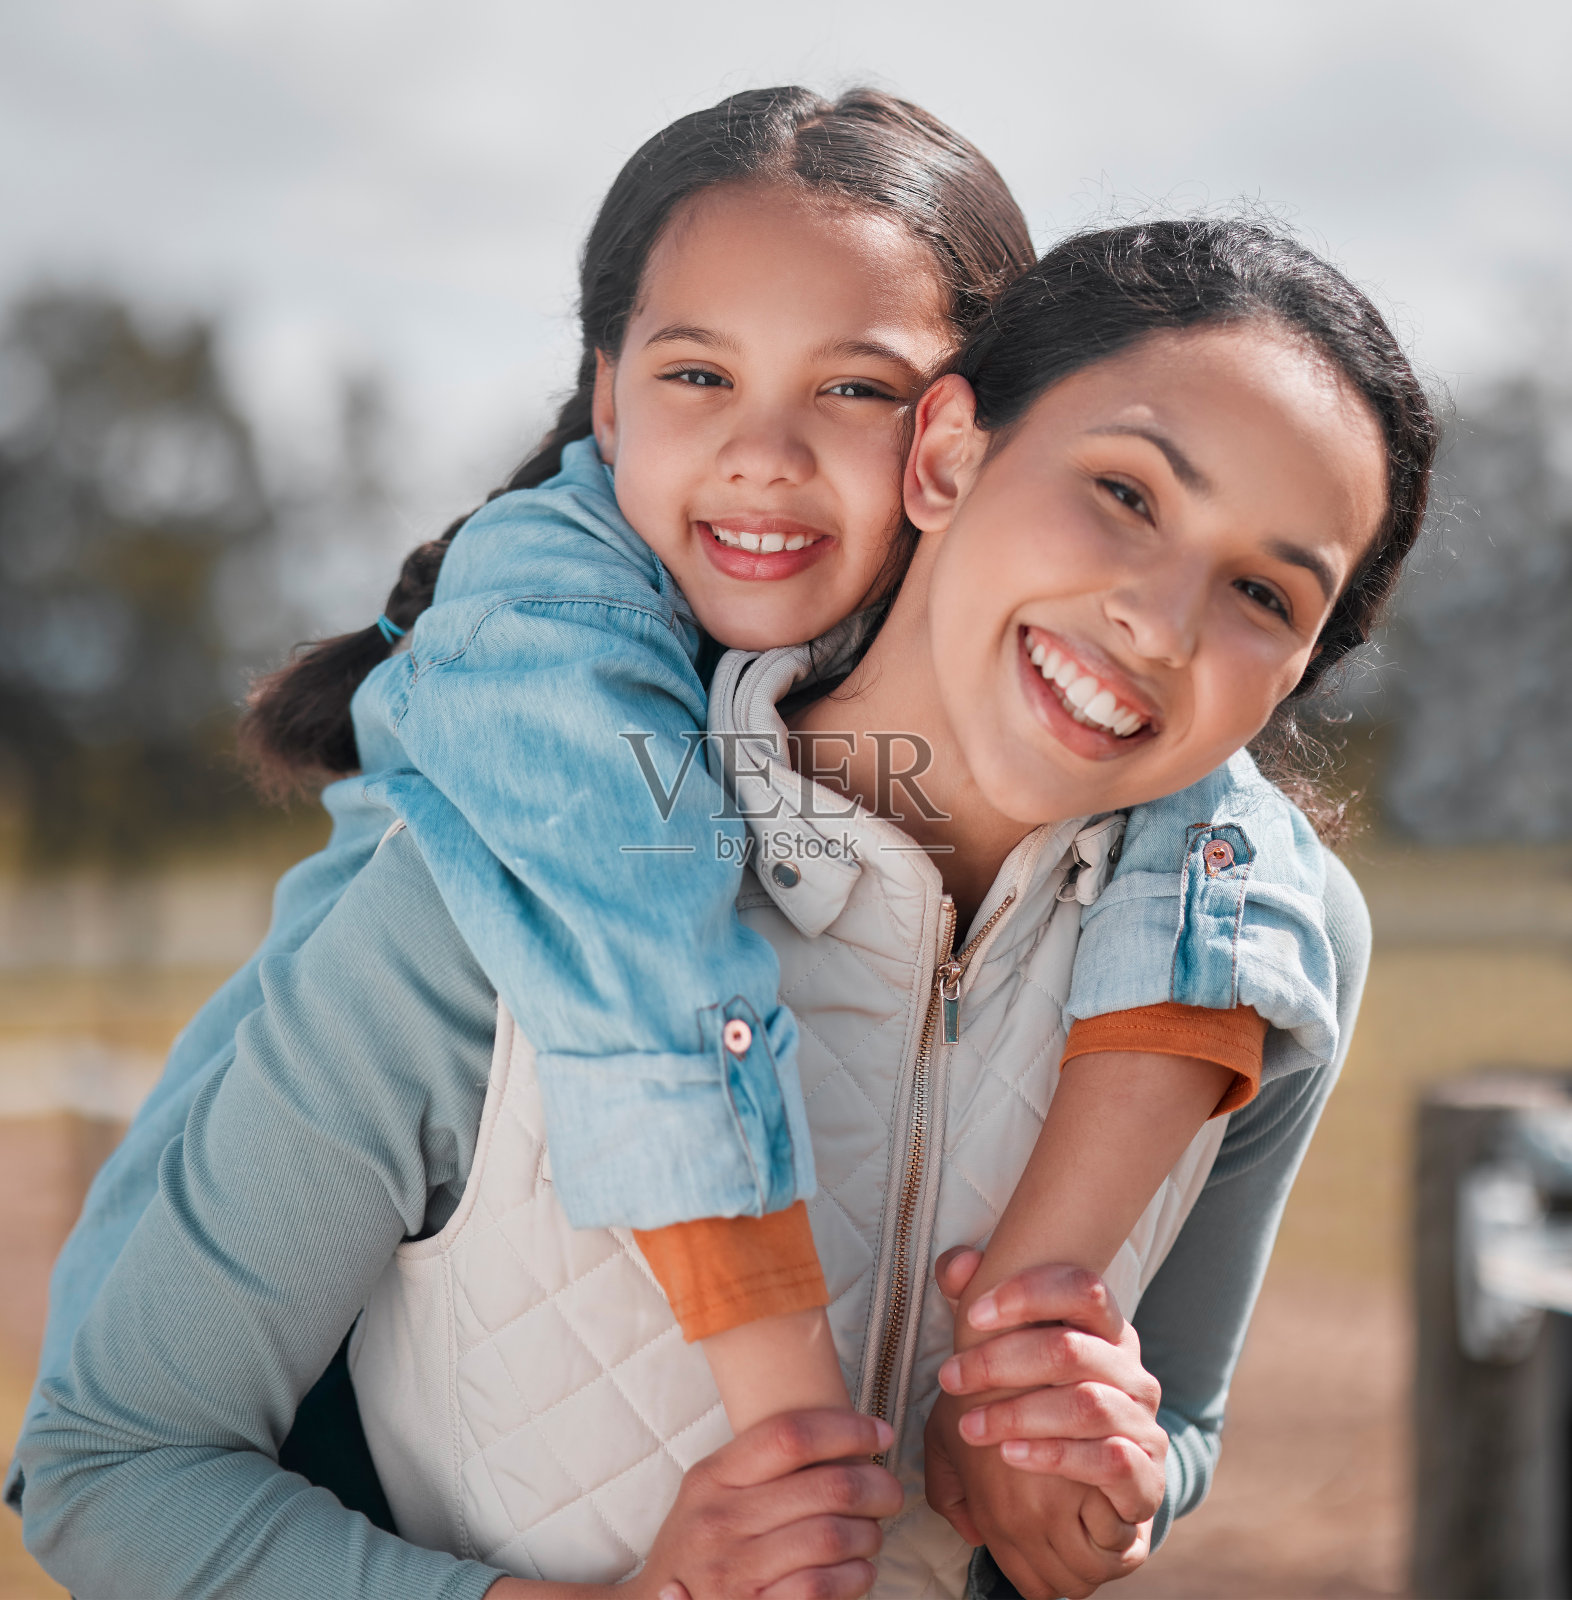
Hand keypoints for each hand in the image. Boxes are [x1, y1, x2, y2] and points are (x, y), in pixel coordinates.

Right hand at [635, 1407, 902, 1599]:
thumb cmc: (699, 1544)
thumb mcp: (710, 1491)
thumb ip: (761, 1465)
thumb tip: (844, 1434)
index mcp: (712, 1476)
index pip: (789, 1434)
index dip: (846, 1429)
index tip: (880, 1433)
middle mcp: (720, 1520)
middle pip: (824, 1487)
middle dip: (875, 1485)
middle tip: (890, 1491)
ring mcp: (734, 1571)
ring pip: (831, 1537)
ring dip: (869, 1533)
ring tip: (873, 1532)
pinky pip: (822, 1587)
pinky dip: (855, 1576)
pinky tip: (860, 1569)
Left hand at [923, 1249, 1166, 1598]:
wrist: (1075, 1513)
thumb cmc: (1034, 1419)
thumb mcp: (999, 1365)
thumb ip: (979, 1311)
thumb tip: (956, 1264)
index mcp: (1106, 1333)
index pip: (1081, 1289)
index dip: (1028, 1294)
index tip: (972, 1315)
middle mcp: (1133, 1373)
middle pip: (1071, 1348)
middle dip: (1000, 1361)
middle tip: (950, 1378)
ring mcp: (1145, 1426)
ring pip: (1086, 1404)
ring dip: (1017, 1413)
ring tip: (970, 1427)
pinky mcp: (1146, 1479)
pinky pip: (1107, 1458)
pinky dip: (1052, 1454)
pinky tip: (1011, 1454)